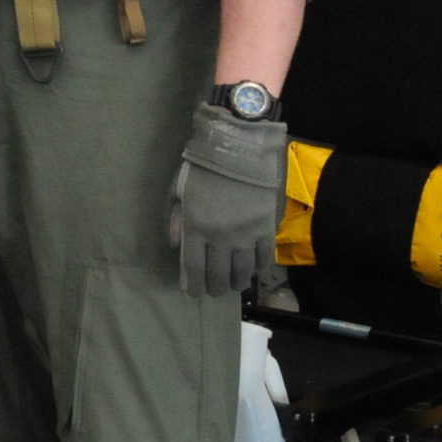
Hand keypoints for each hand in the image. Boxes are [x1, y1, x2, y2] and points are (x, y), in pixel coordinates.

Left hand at [167, 108, 287, 297]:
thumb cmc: (205, 166)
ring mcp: (246, 234)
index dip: (192, 285)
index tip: (192, 294)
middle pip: (218, 275)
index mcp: (196, 226)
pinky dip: (258, 268)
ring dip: (237, 283)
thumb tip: (175, 245)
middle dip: (214, 288)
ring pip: (242, 272)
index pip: (193, 267)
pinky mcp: (267, 228)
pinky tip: (253, 269)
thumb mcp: (179, 189)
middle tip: (214, 290)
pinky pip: (264, 258)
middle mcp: (221, 236)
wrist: (240, 147)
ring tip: (234, 284)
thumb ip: (175, 219)